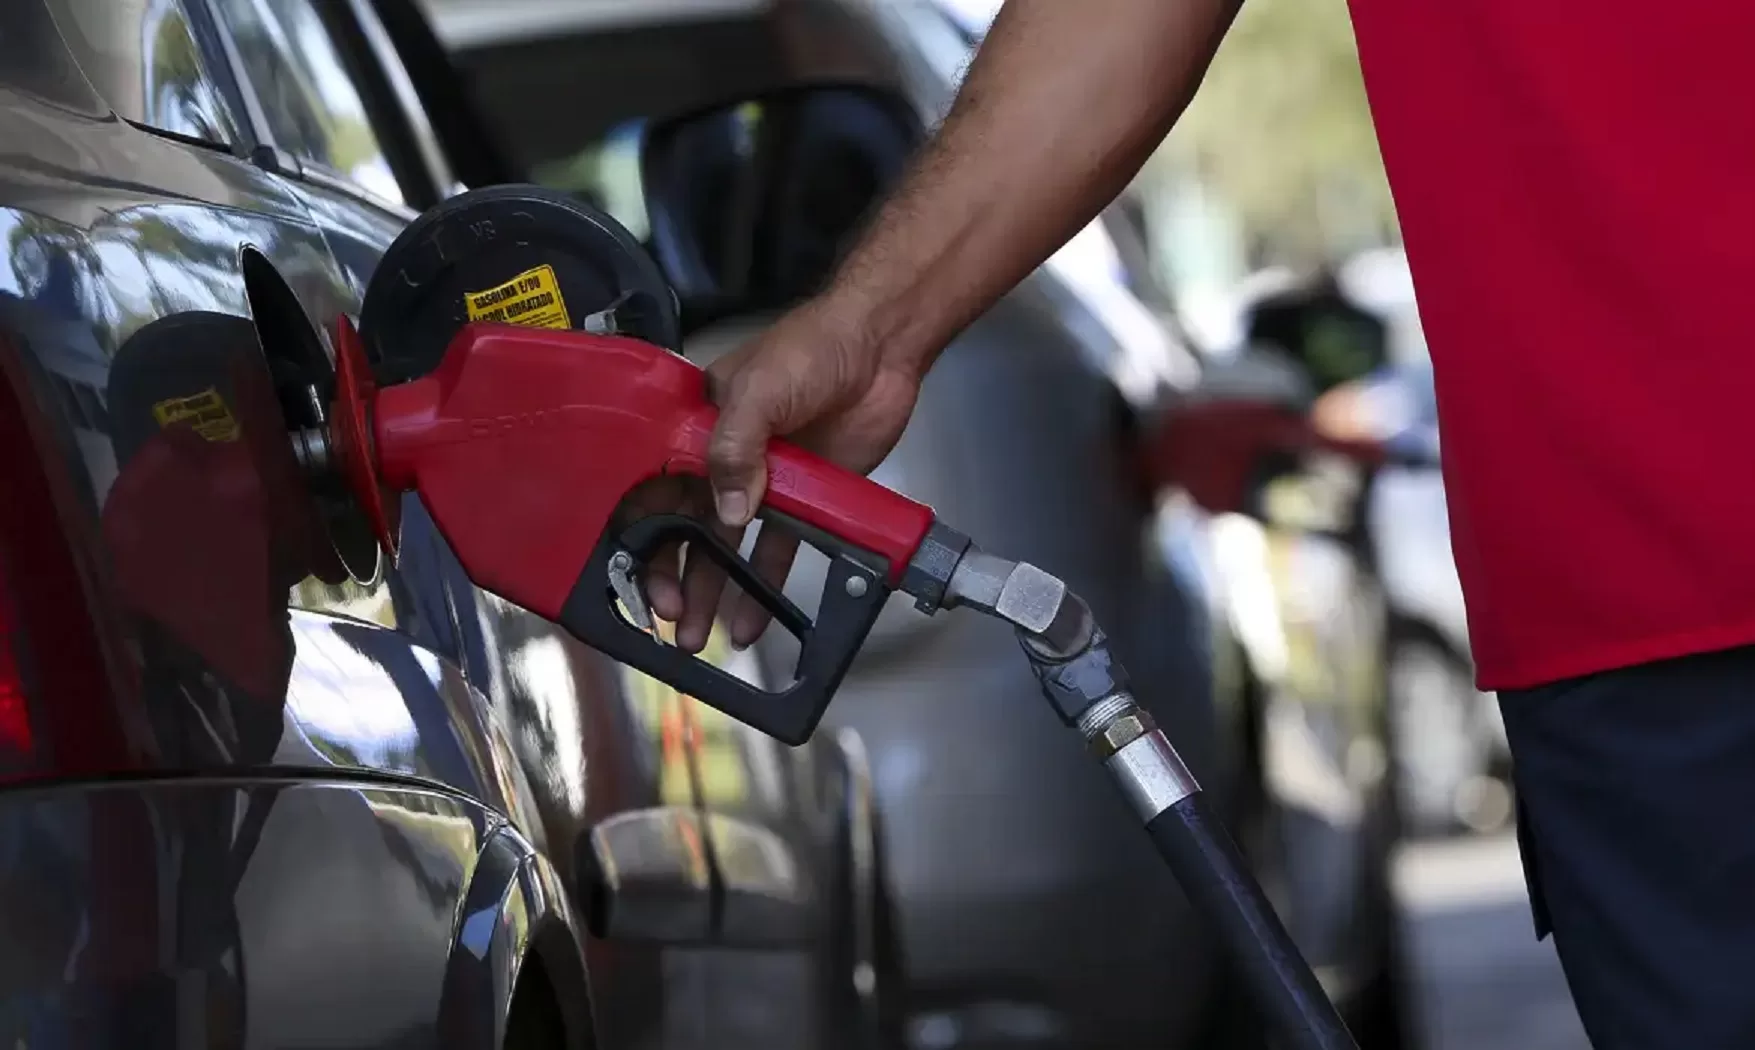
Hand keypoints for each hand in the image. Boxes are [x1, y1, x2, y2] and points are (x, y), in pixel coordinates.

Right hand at [642, 297, 922, 652]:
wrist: (881, 347)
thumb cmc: (813, 346)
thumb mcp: (760, 390)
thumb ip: (735, 448)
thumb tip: (728, 514)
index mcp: (695, 426)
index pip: (653, 487)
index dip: (642, 532)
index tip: (640, 572)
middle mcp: (721, 459)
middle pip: (684, 527)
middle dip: (673, 575)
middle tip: (672, 617)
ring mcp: (763, 483)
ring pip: (726, 548)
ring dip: (713, 592)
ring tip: (700, 636)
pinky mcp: (805, 501)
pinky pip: (777, 552)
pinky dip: (763, 588)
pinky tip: (752, 621)